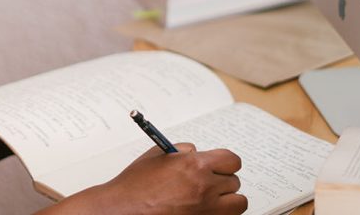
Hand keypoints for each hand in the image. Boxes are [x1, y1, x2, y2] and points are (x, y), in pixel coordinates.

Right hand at [59, 143, 246, 214]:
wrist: (122, 210)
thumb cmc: (135, 186)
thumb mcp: (157, 155)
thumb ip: (182, 151)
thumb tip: (196, 152)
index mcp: (195, 166)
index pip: (232, 160)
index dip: (226, 162)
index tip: (221, 165)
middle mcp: (205, 188)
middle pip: (235, 182)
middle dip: (223, 181)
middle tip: (209, 182)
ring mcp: (206, 211)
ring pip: (238, 204)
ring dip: (228, 200)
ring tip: (212, 199)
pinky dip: (220, 213)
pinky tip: (205, 210)